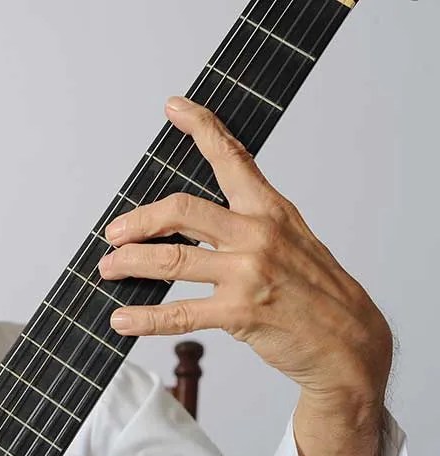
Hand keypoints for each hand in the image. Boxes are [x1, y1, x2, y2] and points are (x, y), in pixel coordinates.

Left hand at [98, 96, 391, 455]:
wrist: (350, 342)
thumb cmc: (317, 290)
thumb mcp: (292, 240)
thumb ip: (249, 223)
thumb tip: (194, 220)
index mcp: (270, 209)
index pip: (232, 157)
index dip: (202, 127)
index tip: (175, 108)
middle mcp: (257, 234)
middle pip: (180, 210)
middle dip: (138, 220)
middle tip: (115, 233)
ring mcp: (248, 272)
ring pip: (170, 259)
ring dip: (130, 263)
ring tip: (109, 269)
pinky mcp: (241, 312)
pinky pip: (179, 312)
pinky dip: (144, 317)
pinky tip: (122, 319)